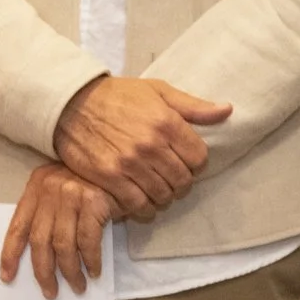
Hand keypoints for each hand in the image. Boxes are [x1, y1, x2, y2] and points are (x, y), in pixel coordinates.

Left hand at [1, 162, 116, 299]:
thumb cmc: (90, 178)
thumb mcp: (61, 188)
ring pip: (63, 245)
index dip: (11, 254)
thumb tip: (42, 255)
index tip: (7, 276)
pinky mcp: (94, 202)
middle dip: (43, 272)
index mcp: (36, 186)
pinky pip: (88, 241)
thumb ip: (48, 212)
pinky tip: (94, 271)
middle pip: (40, 240)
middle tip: (50, 291)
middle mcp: (50, 190)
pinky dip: (91, 260)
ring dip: (70, 272)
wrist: (121, 161)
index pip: (18, 225)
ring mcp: (72, 195)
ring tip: (77, 286)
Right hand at [52, 76, 232, 214]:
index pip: (199, 158)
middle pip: (183, 180)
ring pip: (162, 195)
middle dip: (182, 182)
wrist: (72, 102)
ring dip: (164, 196)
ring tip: (158, 190)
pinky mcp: (109, 177)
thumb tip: (227, 111)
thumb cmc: (118, 95)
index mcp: (167, 122)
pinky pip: (136, 204)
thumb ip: (194, 106)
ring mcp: (129, 163)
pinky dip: (143, 208)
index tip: (186, 162)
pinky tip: (141, 201)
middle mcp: (151, 145)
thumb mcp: (158, 91)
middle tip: (172, 179)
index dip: (196, 163)